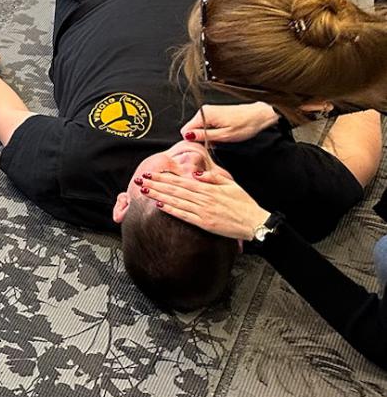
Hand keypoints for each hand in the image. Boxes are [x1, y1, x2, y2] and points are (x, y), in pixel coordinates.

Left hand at [139, 166, 270, 241]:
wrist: (255, 222)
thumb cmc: (244, 203)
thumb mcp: (230, 184)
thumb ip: (212, 177)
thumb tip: (195, 173)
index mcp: (208, 188)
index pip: (181, 181)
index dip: (164, 177)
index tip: (151, 173)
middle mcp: (203, 199)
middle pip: (175, 190)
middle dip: (156, 184)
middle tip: (141, 179)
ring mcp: (203, 211)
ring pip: (176, 201)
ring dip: (159, 195)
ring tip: (145, 190)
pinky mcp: (204, 223)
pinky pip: (184, 216)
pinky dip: (171, 210)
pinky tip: (159, 205)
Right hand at [182, 102, 278, 145]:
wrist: (259, 115)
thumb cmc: (246, 125)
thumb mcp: (224, 135)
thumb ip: (204, 136)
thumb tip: (188, 136)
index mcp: (204, 115)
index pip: (186, 130)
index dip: (194, 140)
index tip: (205, 145)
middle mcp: (204, 111)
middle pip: (192, 129)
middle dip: (201, 138)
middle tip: (216, 143)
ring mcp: (209, 111)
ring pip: (199, 127)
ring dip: (208, 135)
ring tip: (222, 138)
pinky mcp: (214, 112)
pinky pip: (206, 124)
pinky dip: (212, 131)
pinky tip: (223, 133)